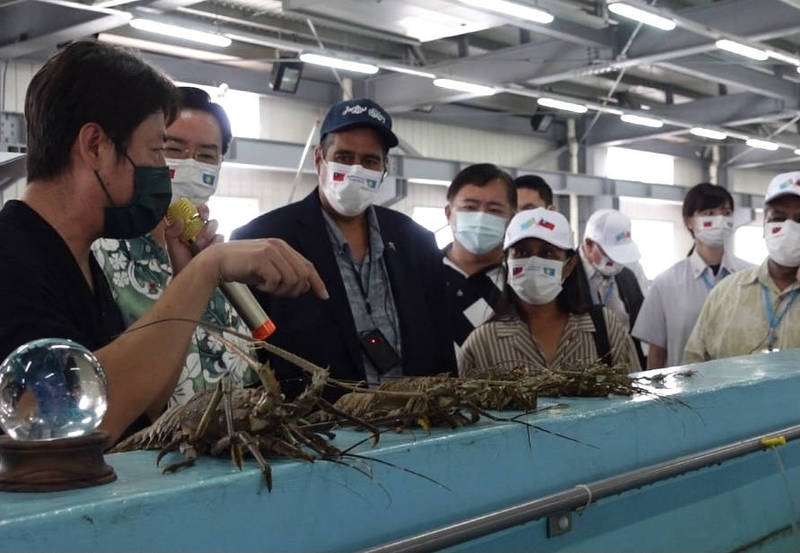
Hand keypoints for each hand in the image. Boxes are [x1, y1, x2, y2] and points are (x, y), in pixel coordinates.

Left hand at [165, 204, 222, 275]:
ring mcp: (211, 238)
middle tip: (200, 231)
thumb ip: (171, 232)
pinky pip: (220, 238)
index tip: (199, 213)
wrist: (191, 279)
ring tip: (197, 248)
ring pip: (215, 228)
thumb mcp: (171, 247)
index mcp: (189, 227)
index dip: (200, 208)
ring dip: (206, 237)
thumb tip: (179, 221)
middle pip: (210, 217)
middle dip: (205, 224)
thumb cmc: (180, 263)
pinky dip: (213, 244)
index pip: (197, 210)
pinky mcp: (219, 246)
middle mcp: (201, 231)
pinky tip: (206, 251)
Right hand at [205, 239, 328, 298]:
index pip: (308, 266)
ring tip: (266, 288)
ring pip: (291, 279)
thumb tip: (304, 286)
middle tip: (278, 293)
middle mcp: (280, 246)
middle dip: (294, 290)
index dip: (317, 282)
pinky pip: (276, 281)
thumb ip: (285, 273)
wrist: (217, 262)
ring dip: (280, 290)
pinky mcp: (262, 257)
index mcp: (283, 247)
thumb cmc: (242, 267)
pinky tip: (258, 285)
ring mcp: (271, 250)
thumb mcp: (268, 269)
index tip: (324, 296)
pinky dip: (268, 288)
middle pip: (302, 275)